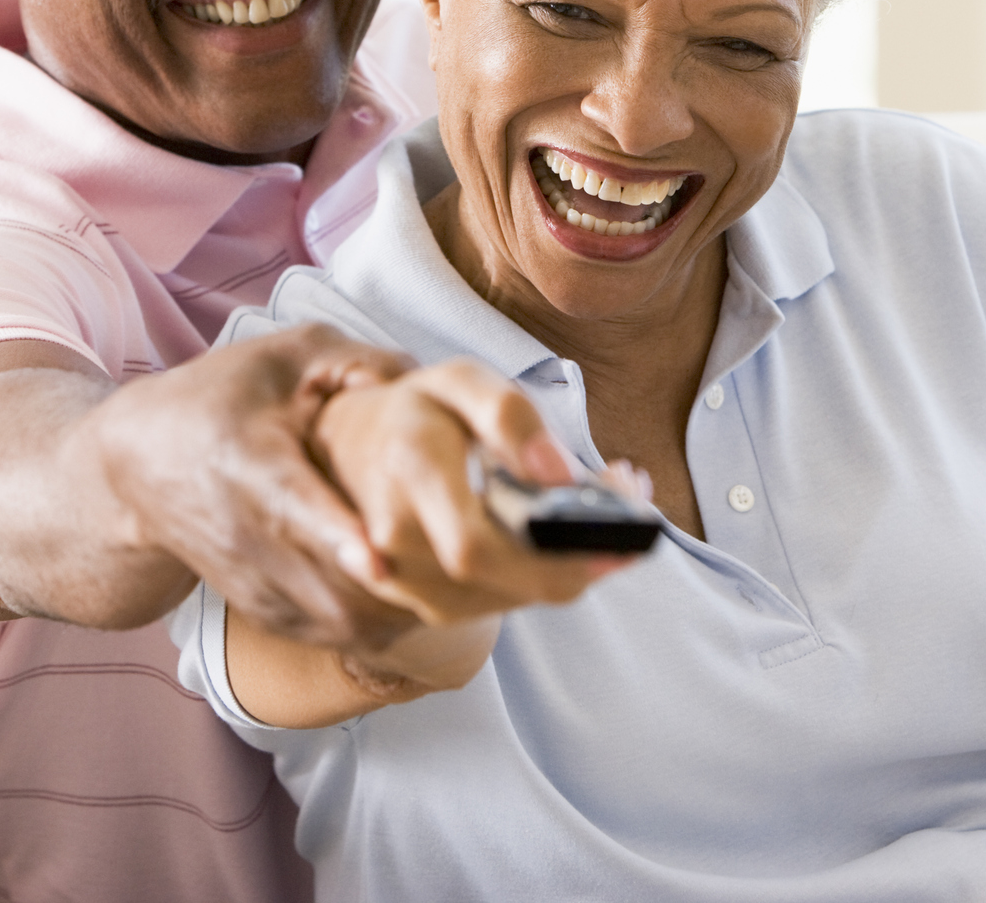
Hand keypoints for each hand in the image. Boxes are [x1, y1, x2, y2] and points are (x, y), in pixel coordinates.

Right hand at [0, 327, 431, 647]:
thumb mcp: (285, 355)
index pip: (293, 510)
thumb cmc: (222, 399)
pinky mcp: (268, 615)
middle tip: (476, 562)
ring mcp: (255, 586)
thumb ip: (360, 361)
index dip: (338, 538)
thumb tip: (429, 383)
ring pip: (342, 623)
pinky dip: (389, 623)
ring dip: (407, 610)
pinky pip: (340, 637)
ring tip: (465, 578)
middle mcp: (247, 536)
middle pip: (332, 585)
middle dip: (407, 584)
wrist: (133, 469)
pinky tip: (430, 590)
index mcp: (248, 463)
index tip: (381, 561)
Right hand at [307, 358, 631, 624]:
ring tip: (610, 500)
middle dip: (586, 554)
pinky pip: (508, 598)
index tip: (619, 528)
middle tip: (635, 504)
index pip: (475, 545)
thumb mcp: (459, 381)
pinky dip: (549, 569)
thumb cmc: (415, 412)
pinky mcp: (431, 604)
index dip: (552, 553)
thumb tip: (559, 477)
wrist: (349, 451)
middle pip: (512, 581)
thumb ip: (508, 414)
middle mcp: (399, 540)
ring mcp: (410, 583)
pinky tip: (567, 527)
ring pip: (519, 594)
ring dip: (577, 559)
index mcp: (410, 471)